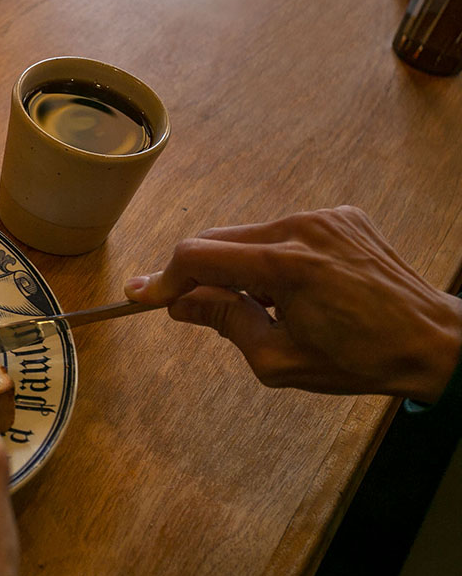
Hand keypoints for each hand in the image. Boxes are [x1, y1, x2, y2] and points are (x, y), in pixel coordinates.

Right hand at [124, 206, 461, 401]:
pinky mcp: (341, 217)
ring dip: (237, 266)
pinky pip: (284, 231)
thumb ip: (224, 321)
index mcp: (287, 266)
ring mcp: (325, 218)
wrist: (431, 341)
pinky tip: (291, 289)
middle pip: (219, 240)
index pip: (199, 256)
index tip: (143, 296)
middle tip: (180, 304)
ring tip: (259, 306)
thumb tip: (181, 303)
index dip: (164, 277)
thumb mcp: (278, 358)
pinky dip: (271, 256)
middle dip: (196, 273)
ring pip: (250, 235)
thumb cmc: (359, 359)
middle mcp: (304, 229)